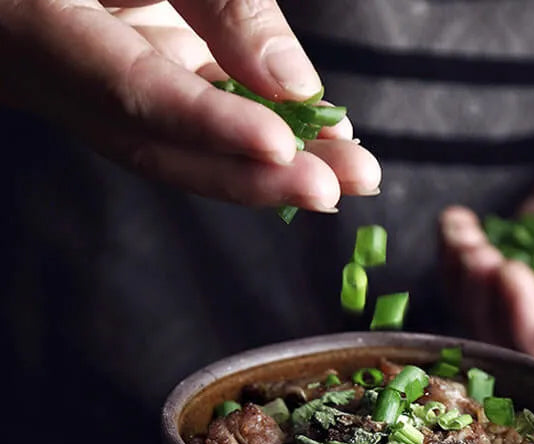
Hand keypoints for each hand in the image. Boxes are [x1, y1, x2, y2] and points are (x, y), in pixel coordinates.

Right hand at [0, 0, 379, 208]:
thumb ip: (221, 4)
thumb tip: (293, 87)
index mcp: (39, 27)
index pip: (133, 93)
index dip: (211, 128)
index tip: (280, 148)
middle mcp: (59, 77)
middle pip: (163, 150)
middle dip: (256, 178)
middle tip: (336, 188)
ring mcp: (96, 89)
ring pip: (185, 149)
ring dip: (270, 168)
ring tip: (347, 173)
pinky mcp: (133, 87)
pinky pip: (196, 122)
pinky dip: (256, 135)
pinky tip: (313, 142)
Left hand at [441, 91, 533, 356]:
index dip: (524, 333)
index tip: (513, 278)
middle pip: (514, 342)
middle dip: (487, 303)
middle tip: (485, 256)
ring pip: (489, 307)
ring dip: (465, 277)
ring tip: (467, 236)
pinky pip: (483, 265)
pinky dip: (457, 249)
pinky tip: (456, 223)